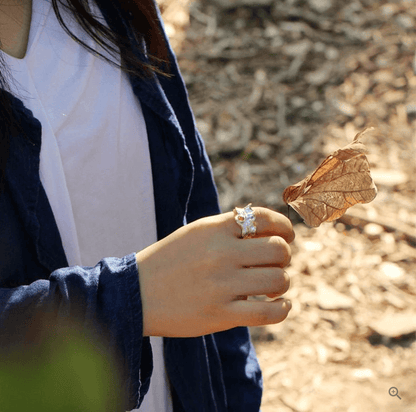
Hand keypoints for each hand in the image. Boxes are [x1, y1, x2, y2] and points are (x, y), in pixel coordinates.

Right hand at [136, 207, 293, 336]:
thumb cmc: (170, 260)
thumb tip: (270, 230)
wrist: (137, 293)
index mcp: (215, 229)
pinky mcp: (220, 315)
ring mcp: (221, 285)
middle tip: (275, 264)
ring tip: (273, 286)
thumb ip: (230, 227)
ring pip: (279, 280)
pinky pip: (269, 313)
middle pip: (279, 250)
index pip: (266, 218)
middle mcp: (221, 254)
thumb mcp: (196, 232)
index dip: (285, 227)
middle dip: (284, 257)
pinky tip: (281, 305)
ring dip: (282, 283)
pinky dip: (283, 309)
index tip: (287, 236)